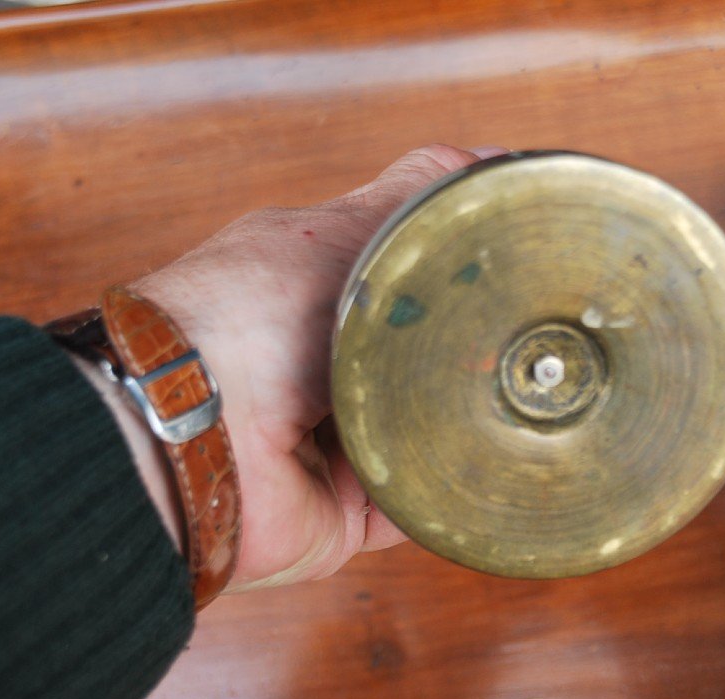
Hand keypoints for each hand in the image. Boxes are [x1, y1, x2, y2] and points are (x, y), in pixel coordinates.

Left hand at [126, 144, 508, 590]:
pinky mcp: (346, 513)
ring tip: (527, 405)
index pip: (407, 284)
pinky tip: (495, 465)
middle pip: (428, 364)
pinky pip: (420, 507)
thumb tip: (488, 160)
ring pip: (433, 436)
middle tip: (536, 348)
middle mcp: (324, 373)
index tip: (525, 277)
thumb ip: (412, 197)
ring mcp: (335, 445)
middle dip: (476, 359)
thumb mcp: (337, 232)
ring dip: (472, 425)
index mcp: (314, 298)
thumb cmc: (245, 318)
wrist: (187, 438)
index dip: (463, 281)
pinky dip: (453, 493)